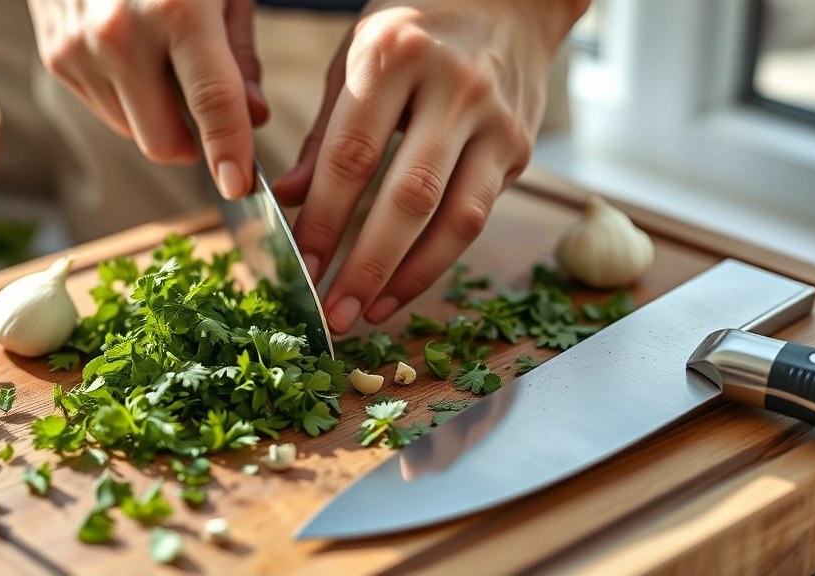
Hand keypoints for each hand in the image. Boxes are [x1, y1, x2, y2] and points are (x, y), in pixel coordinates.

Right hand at [27, 0, 267, 198]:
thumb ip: (240, 55)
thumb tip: (253, 118)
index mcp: (177, 9)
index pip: (212, 103)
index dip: (230, 151)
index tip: (241, 187)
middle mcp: (120, 33)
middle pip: (164, 141)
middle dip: (195, 144)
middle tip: (212, 120)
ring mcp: (79, 48)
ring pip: (134, 132)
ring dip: (160, 119)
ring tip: (166, 62)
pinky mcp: (55, 56)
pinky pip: (105, 110)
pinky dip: (129, 99)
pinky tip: (135, 54)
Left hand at [275, 0, 587, 332]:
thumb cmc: (416, 28)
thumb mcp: (355, 56)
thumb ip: (325, 131)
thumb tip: (294, 199)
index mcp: (394, 55)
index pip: (353, 156)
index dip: (325, 220)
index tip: (301, 267)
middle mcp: (452, 87)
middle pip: (409, 196)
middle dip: (367, 265)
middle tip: (334, 314)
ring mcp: (494, 121)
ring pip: (456, 218)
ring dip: (409, 277)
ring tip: (369, 313)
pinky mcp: (520, 149)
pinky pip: (478, 216)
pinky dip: (439, 260)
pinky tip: (404, 287)